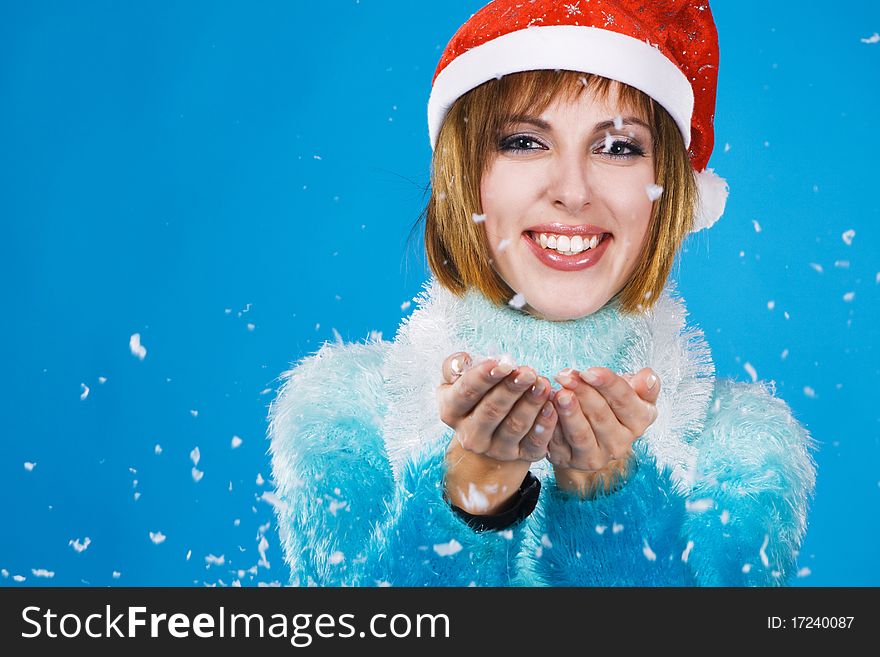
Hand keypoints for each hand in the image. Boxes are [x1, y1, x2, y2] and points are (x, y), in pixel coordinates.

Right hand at [437, 352, 556, 513]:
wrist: (492, 428)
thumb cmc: (477, 394)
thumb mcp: (458, 379)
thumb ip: (454, 366)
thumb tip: (462, 362)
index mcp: (450, 411)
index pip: (466, 393)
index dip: (484, 378)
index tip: (503, 364)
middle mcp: (470, 435)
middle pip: (491, 410)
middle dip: (511, 389)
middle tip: (528, 372)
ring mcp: (495, 449)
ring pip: (514, 426)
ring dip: (530, 404)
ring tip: (543, 384)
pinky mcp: (520, 456)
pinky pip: (533, 443)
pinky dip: (544, 426)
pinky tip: (551, 407)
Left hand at [548, 367, 659, 498]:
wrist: (590, 433)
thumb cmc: (611, 406)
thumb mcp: (632, 395)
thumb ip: (643, 386)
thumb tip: (647, 377)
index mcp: (639, 422)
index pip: (624, 400)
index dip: (607, 384)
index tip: (589, 371)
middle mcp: (620, 444)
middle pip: (600, 415)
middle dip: (582, 393)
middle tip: (564, 375)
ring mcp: (595, 457)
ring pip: (580, 434)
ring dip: (568, 413)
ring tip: (557, 394)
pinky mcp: (570, 461)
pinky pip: (558, 444)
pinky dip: (550, 426)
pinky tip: (544, 409)